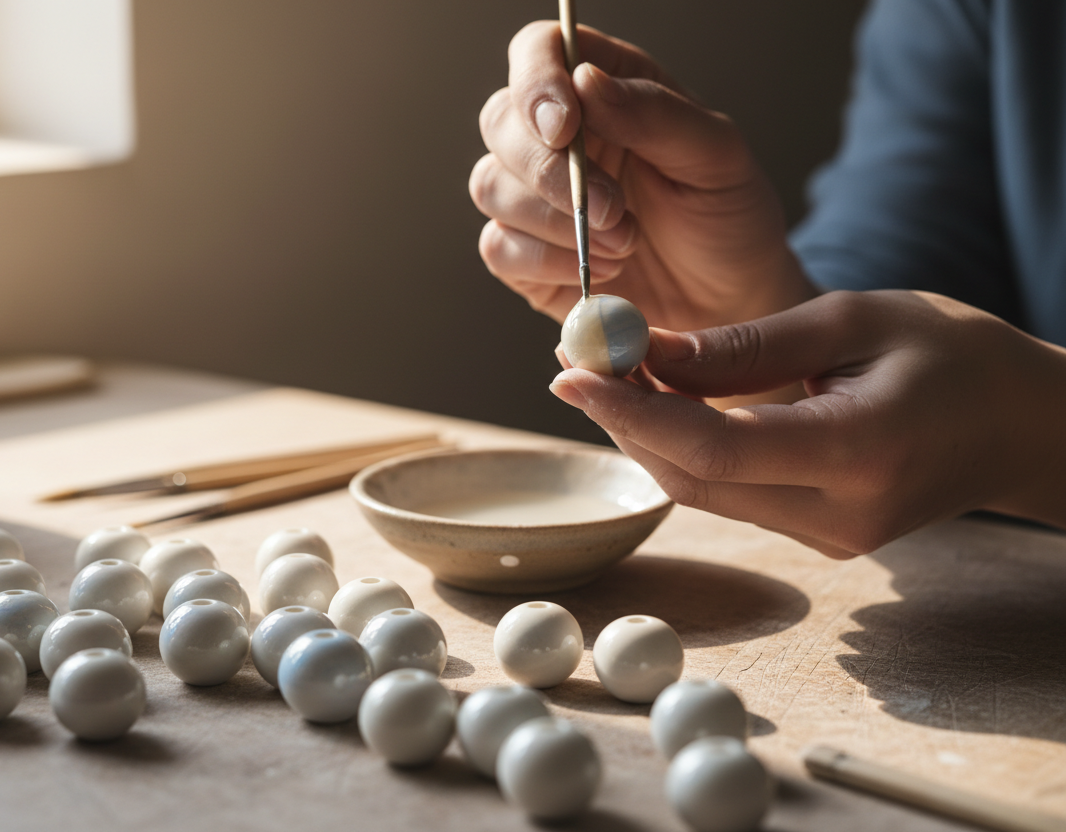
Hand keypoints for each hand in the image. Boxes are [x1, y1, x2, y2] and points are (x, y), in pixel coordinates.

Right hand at [471, 21, 816, 328]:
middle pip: (500, 122)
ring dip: (557, 223)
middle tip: (614, 210)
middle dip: (549, 172)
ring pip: (490, 186)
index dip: (537, 80)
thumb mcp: (716, 156)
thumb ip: (654, 114)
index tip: (565, 127)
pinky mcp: (523, 255)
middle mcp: (560, 137)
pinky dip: (546, 262)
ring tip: (624, 244)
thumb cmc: (727, 218)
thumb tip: (585, 82)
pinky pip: (497, 247)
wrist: (728, 299)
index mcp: (604, 89)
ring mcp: (534, 197)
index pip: (539, 51)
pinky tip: (600, 272)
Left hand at [548, 290, 1065, 557]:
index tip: (569, 373)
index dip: (631, 412)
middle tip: (578, 361)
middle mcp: (838, 515)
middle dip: (624, 422)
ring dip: (647, 436)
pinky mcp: (819, 536)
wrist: (1022, 427)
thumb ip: (748, 346)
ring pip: (703, 492)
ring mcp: (829, 538)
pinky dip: (685, 451)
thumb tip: (649, 354)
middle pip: (693, 479)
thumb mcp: (854, 320)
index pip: (714, 448)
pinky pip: (730, 496)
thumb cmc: (956, 357)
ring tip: (612, 373)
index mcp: (857, 452)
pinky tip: (662, 404)